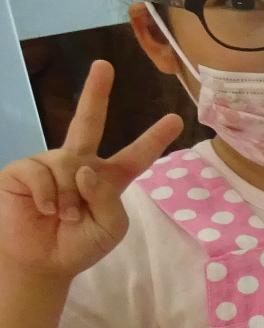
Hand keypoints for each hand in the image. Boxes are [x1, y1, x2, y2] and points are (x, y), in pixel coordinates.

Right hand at [0, 61, 181, 279]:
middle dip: (96, 92)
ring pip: (67, 165)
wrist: (44, 261)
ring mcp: (50, 163)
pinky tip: (44, 210)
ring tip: (63, 217)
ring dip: (69, 198)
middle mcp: (80, 163)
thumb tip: (84, 168)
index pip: (136, 155)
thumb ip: (108, 196)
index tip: (177, 119)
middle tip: (104, 66)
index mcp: (109, 179)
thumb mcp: (111, 226)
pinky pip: (41, 172)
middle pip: (89, 122)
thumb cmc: (80, 244)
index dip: (154, 139)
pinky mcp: (23, 170)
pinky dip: (48, 195)